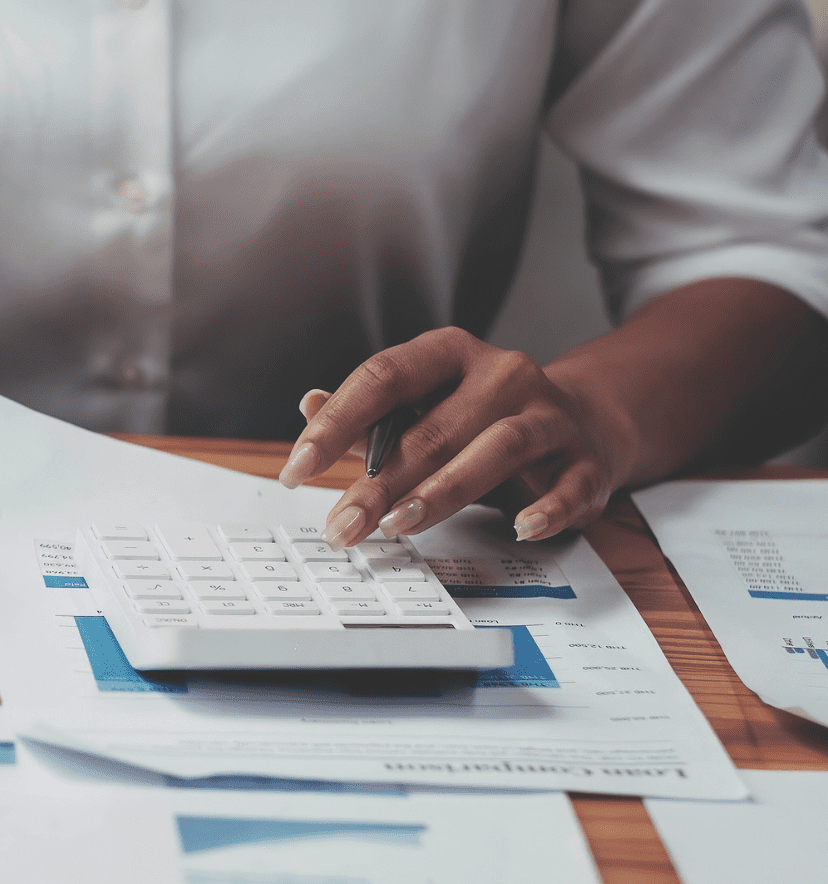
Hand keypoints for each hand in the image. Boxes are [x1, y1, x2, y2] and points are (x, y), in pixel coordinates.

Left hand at [278, 327, 635, 545]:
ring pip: (498, 447)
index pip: (385, 377)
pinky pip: (569, 485)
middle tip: (342, 525)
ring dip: (445, 490)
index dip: (337, 423)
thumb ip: (373, 415)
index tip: (296, 467)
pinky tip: (519, 529)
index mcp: (452, 353)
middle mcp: (503, 375)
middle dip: (380, 482)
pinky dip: (545, 508)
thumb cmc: (484, 420)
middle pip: (434, 427)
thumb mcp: (427, 408)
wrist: (583, 423)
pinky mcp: (586, 460)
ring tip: (400, 525)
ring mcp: (549, 416)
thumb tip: (309, 406)